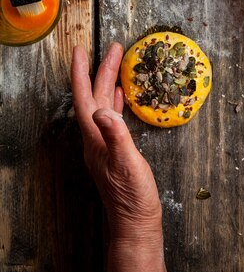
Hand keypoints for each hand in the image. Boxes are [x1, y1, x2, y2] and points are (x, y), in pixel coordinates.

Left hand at [71, 43, 161, 248]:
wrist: (135, 223)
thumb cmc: (132, 197)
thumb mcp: (127, 164)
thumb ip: (116, 136)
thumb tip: (103, 109)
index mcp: (95, 138)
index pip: (83, 98)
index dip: (81, 74)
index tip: (80, 51)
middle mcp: (95, 138)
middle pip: (94, 97)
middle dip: (100, 71)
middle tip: (112, 48)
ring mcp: (104, 144)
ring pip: (102, 105)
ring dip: (107, 83)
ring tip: (116, 64)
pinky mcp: (115, 150)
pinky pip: (112, 117)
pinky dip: (115, 102)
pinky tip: (120, 97)